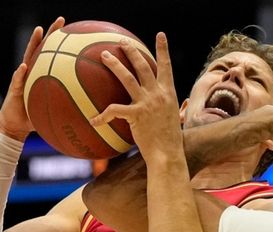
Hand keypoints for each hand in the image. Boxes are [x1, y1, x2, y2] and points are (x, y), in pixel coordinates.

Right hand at [0, 17, 64, 141]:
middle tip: (61, 20)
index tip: (74, 31)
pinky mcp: (13, 89)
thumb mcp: (56, 112)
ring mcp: (22, 78)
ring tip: (39, 30)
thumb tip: (93, 113)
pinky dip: (19, 73)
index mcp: (43, 75)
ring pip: (28, 56)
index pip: (55, 56)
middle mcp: (32, 72)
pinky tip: (23, 67)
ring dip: (33, 43)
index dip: (63, 43)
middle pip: (43, 48)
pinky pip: (17, 80)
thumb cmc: (36, 118)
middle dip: (51, 33)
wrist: (14, 127)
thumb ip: (70, 108)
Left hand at [90, 32, 181, 162]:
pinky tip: (93, 120)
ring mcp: (147, 103)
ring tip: (103, 55)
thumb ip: (175, 109)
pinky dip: (102, 116)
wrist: (168, 154)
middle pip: (143, 66)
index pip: (166, 66)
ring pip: (127, 77)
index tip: (160, 35)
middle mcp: (158, 94)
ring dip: (114, 64)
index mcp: (168, 93)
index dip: (163, 49)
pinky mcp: (136, 115)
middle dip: (132, 51)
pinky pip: (114, 110)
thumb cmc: (170, 141)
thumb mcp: (175, 120)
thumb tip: (179, 106)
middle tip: (122, 42)